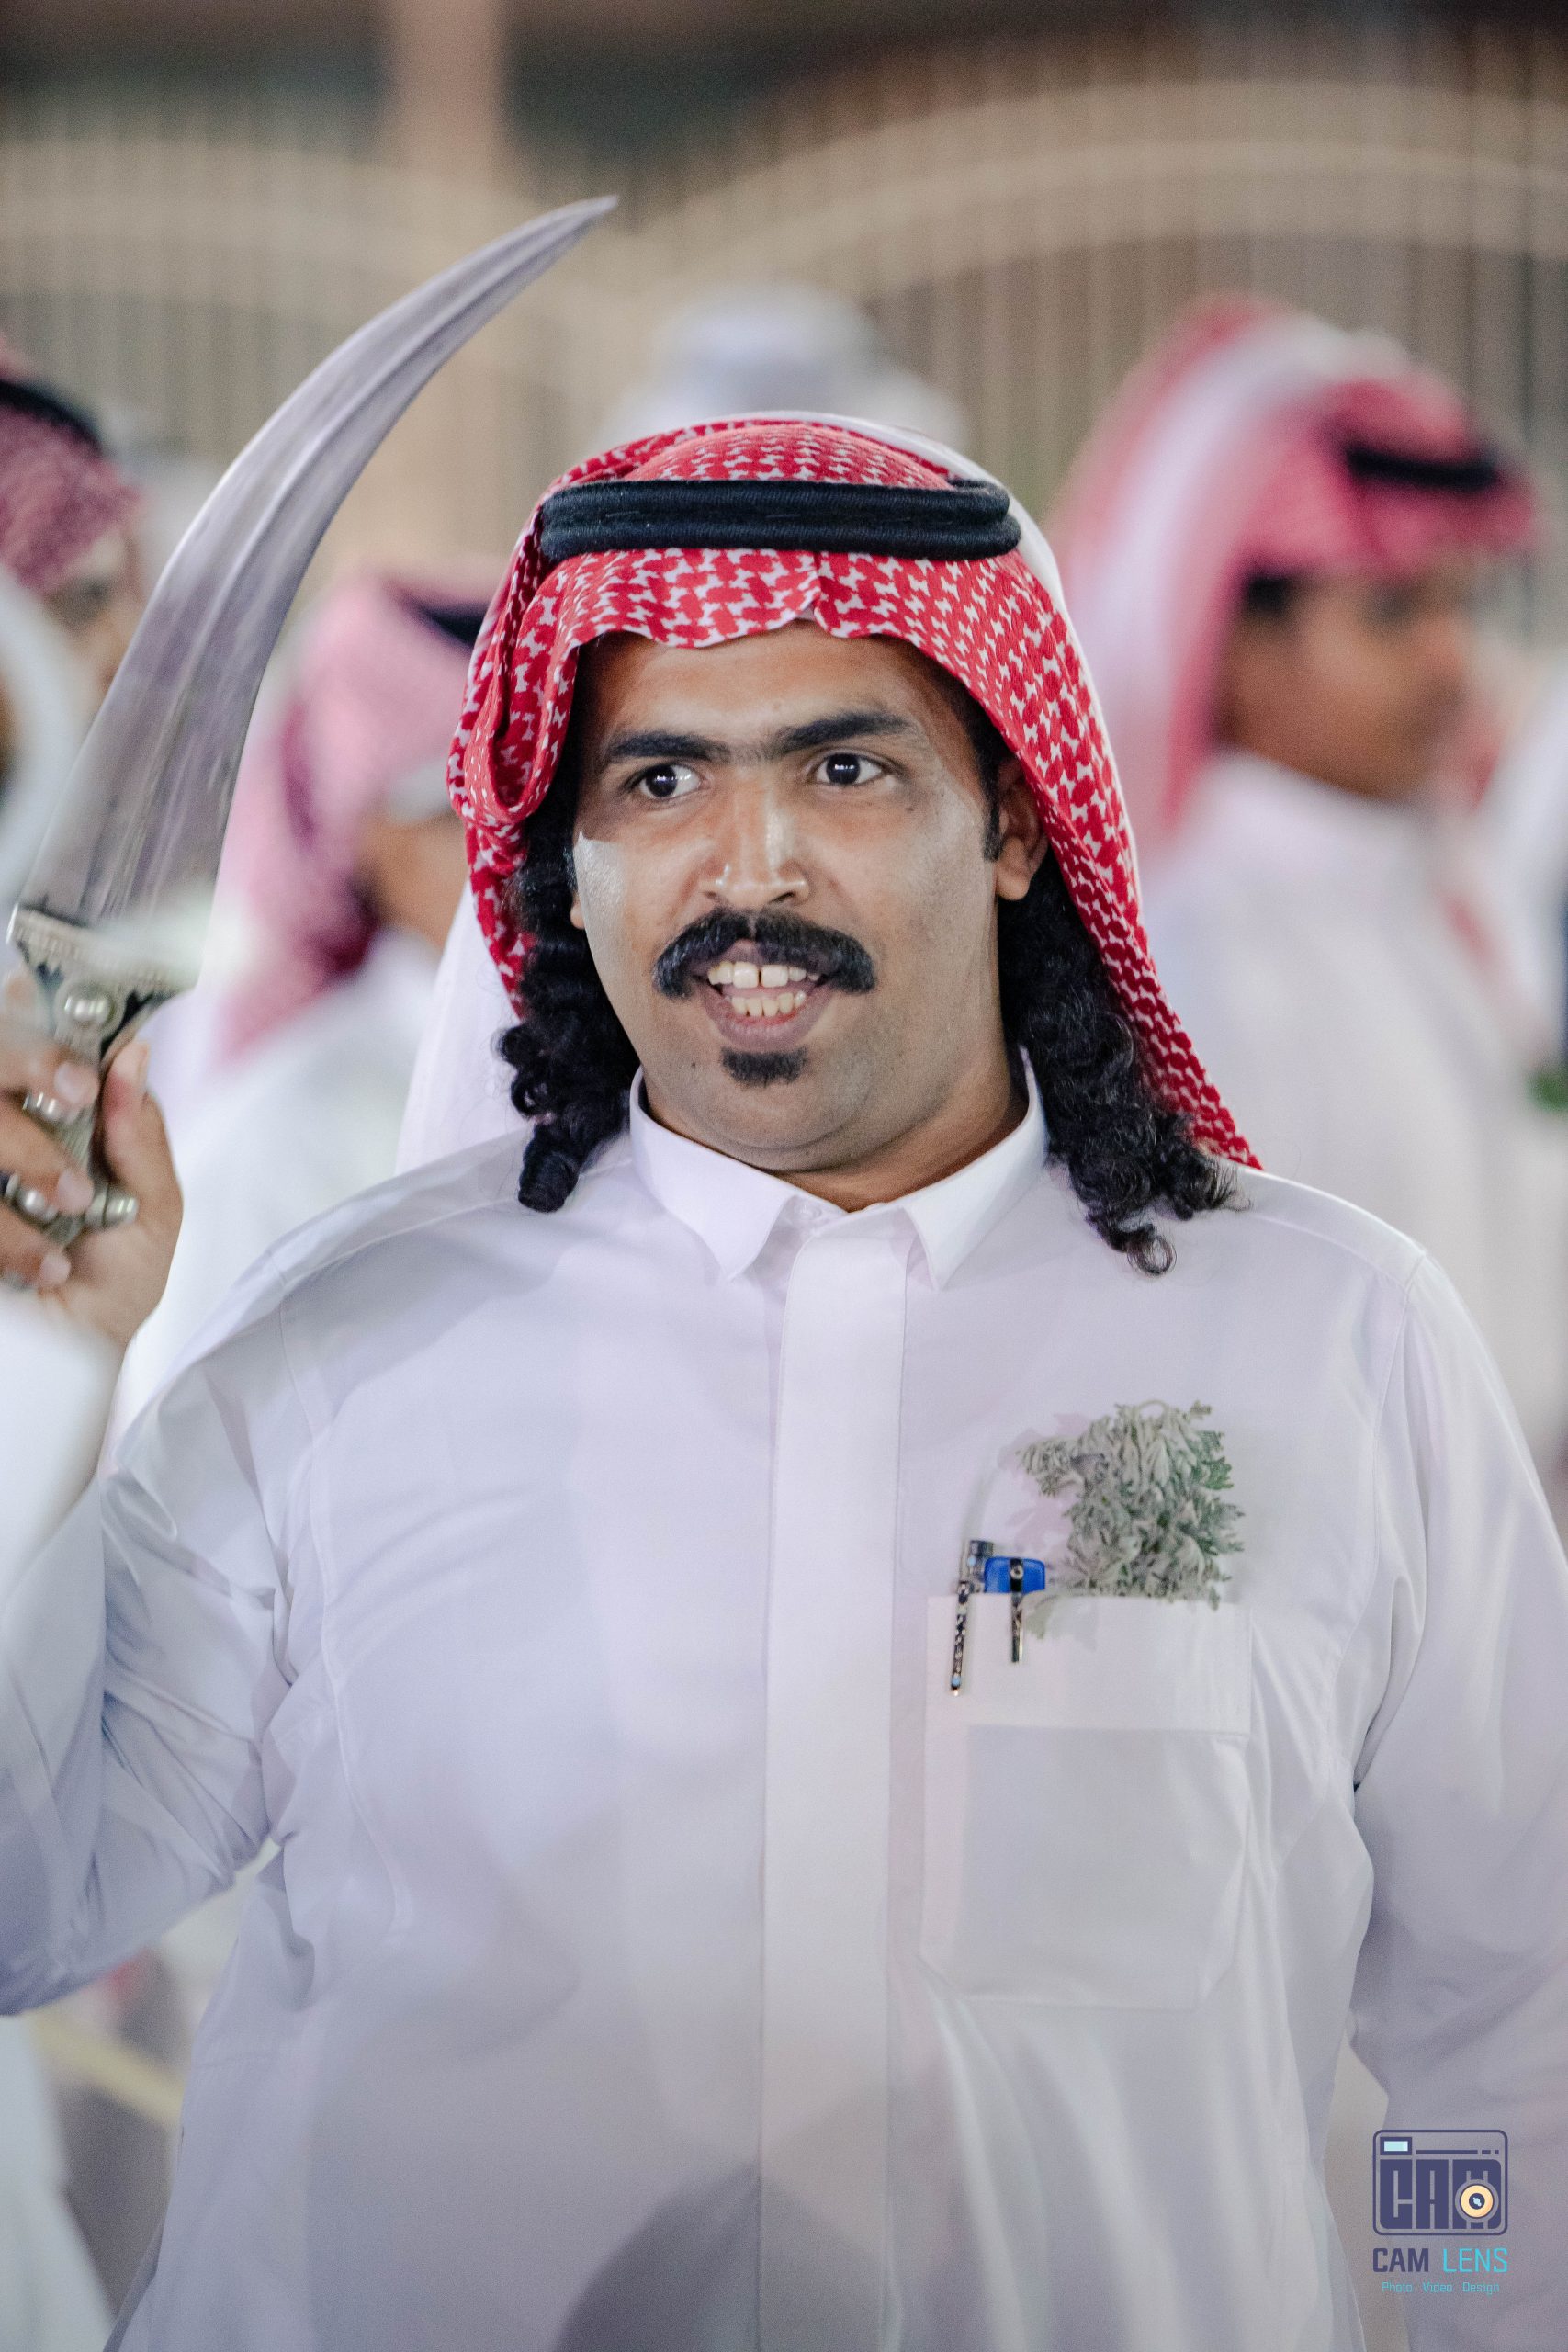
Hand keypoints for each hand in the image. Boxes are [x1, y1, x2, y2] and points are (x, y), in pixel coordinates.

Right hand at [0, 1010, 181, 1351]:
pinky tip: (40, 1265)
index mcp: (52, 1112)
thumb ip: (139, 1136)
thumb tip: (132, 1056)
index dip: (52, 1027)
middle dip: (35, 1064)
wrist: (71, 1364)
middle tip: (75, 1098)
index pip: (34, 1032)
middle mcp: (3, 1126)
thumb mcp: (151, 1212)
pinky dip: (9, 1233)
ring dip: (29, 1155)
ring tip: (68, 1208)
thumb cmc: (110, 1282)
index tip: (88, 1065)